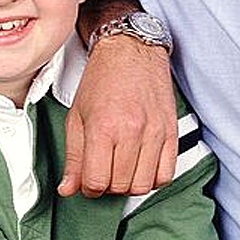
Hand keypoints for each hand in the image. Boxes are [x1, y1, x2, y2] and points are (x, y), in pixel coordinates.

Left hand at [61, 33, 177, 196]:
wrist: (131, 51)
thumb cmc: (102, 80)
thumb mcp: (77, 117)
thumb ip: (74, 157)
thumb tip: (68, 188)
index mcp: (103, 128)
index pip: (96, 181)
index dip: (89, 188)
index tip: (88, 181)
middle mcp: (131, 131)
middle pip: (120, 186)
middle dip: (108, 186)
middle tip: (104, 172)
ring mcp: (154, 132)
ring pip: (144, 184)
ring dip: (130, 185)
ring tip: (122, 170)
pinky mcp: (171, 131)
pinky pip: (166, 173)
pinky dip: (153, 179)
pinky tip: (141, 168)